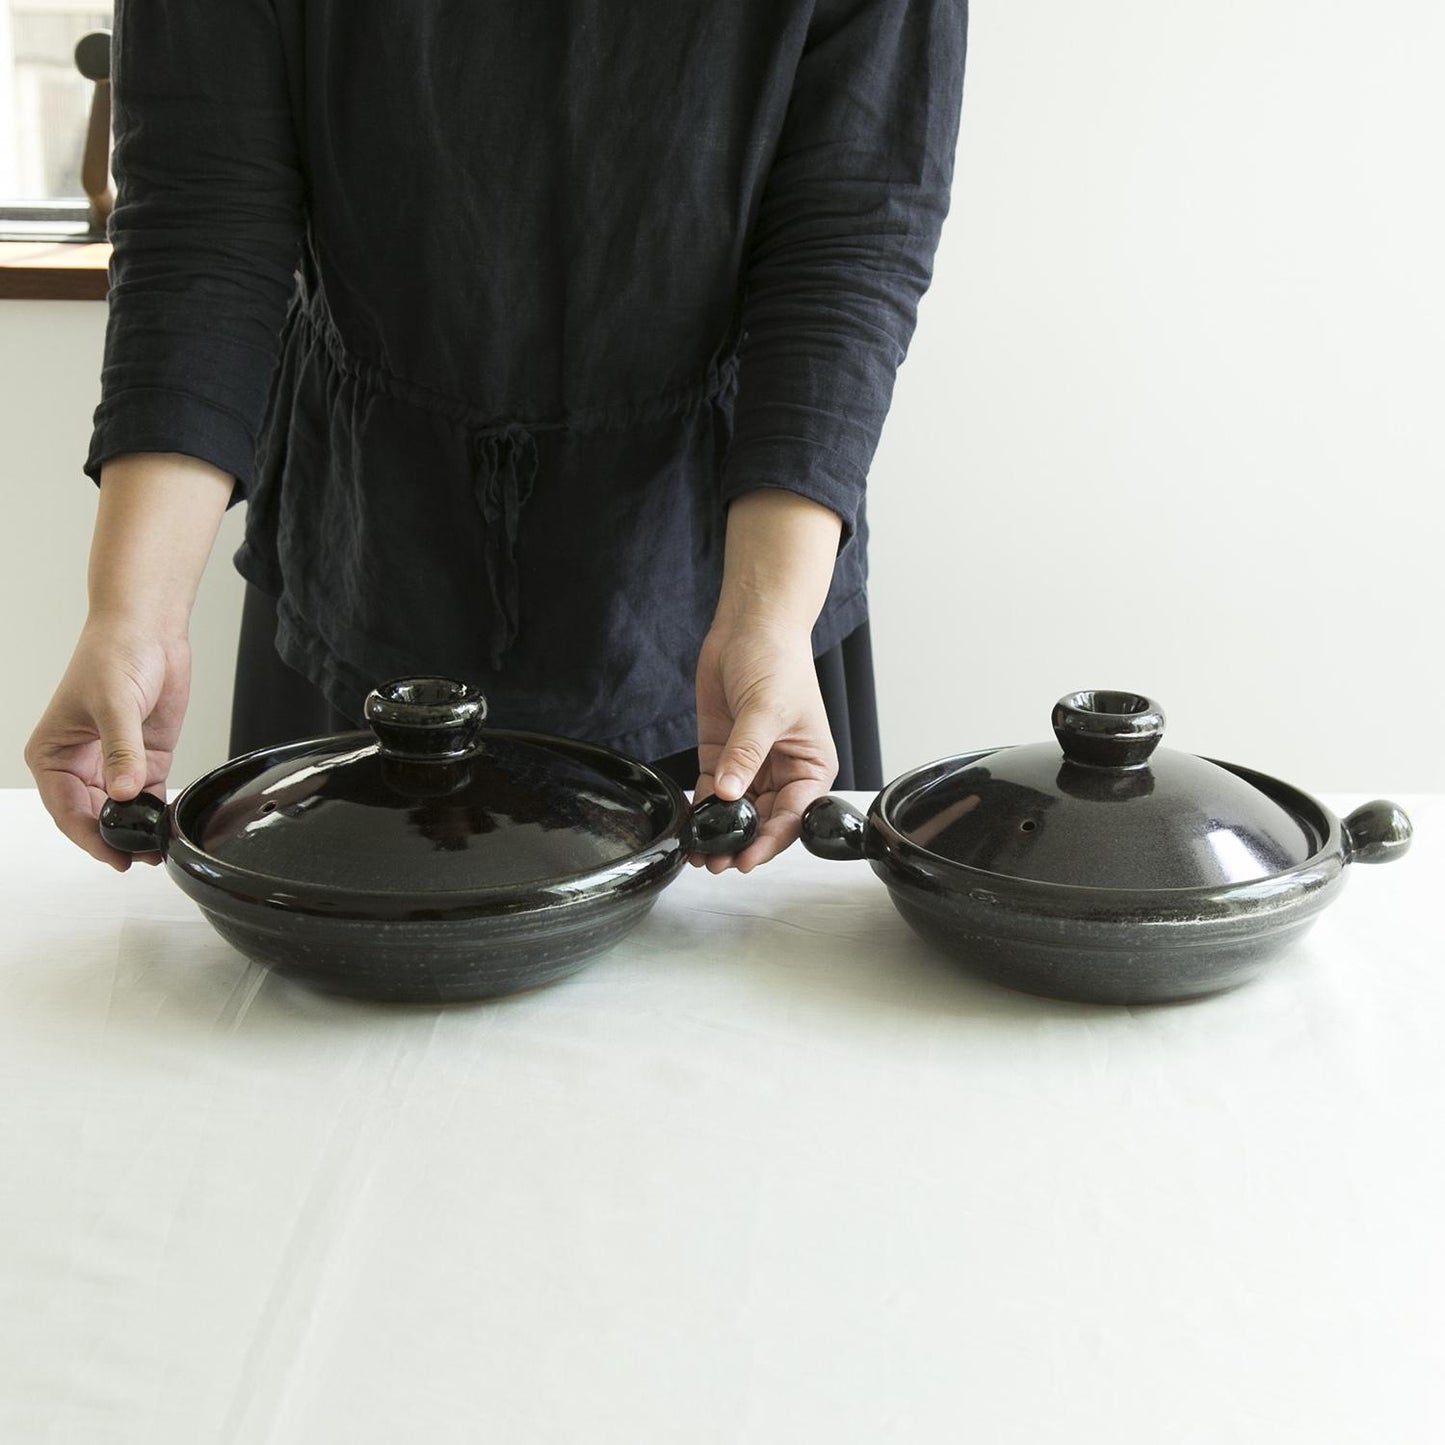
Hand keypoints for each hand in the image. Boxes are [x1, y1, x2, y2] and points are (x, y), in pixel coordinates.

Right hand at [25, 617, 191, 869]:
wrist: (148, 631)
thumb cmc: (113, 656)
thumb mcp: (114, 704)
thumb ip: (120, 752)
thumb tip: (124, 793)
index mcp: (53, 754)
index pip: (66, 809)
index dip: (89, 836)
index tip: (113, 855)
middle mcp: (79, 765)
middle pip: (94, 817)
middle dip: (116, 839)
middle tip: (141, 858)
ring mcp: (114, 764)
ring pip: (122, 812)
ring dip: (138, 831)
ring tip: (157, 850)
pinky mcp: (145, 759)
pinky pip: (149, 796)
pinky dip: (158, 813)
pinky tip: (169, 827)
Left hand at [693, 616, 837, 872]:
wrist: (750, 627)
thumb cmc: (778, 661)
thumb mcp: (766, 709)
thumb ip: (746, 753)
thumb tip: (728, 792)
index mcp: (811, 767)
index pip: (792, 816)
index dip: (769, 841)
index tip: (745, 859)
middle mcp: (783, 773)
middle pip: (762, 822)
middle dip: (740, 843)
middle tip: (715, 863)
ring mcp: (750, 767)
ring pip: (734, 813)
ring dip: (718, 834)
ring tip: (698, 855)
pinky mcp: (721, 756)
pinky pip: (710, 793)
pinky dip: (700, 811)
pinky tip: (688, 827)